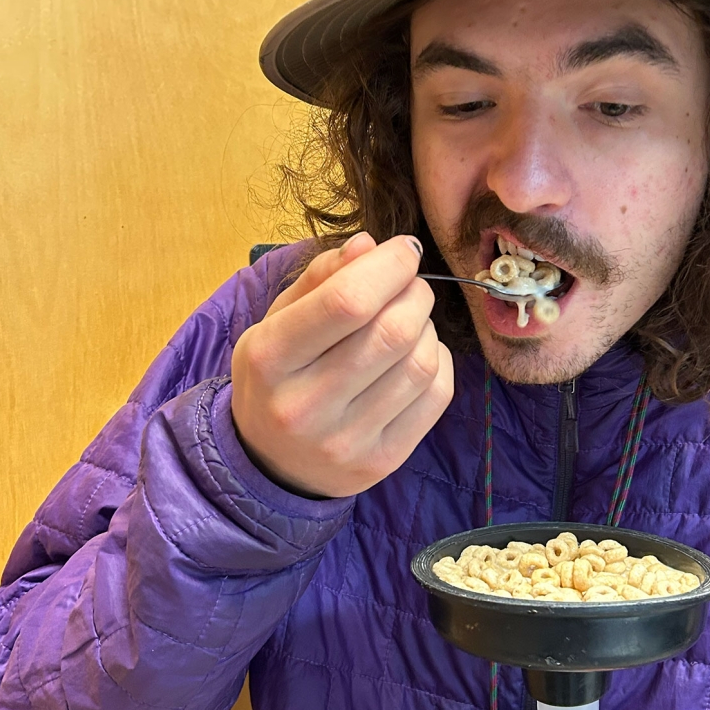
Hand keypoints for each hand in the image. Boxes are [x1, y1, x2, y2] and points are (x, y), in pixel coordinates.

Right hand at [230, 232, 453, 497]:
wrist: (271, 463)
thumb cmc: (278, 377)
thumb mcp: (277, 321)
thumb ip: (320, 278)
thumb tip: (369, 245)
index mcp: (269, 359)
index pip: (348, 302)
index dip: (390, 266)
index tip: (405, 250)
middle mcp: (304, 406)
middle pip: (393, 332)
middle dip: (416, 294)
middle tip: (410, 286)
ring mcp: (347, 441)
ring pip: (421, 363)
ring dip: (428, 327)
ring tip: (410, 322)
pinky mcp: (383, 461)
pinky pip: (437, 395)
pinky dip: (439, 360)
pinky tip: (418, 355)